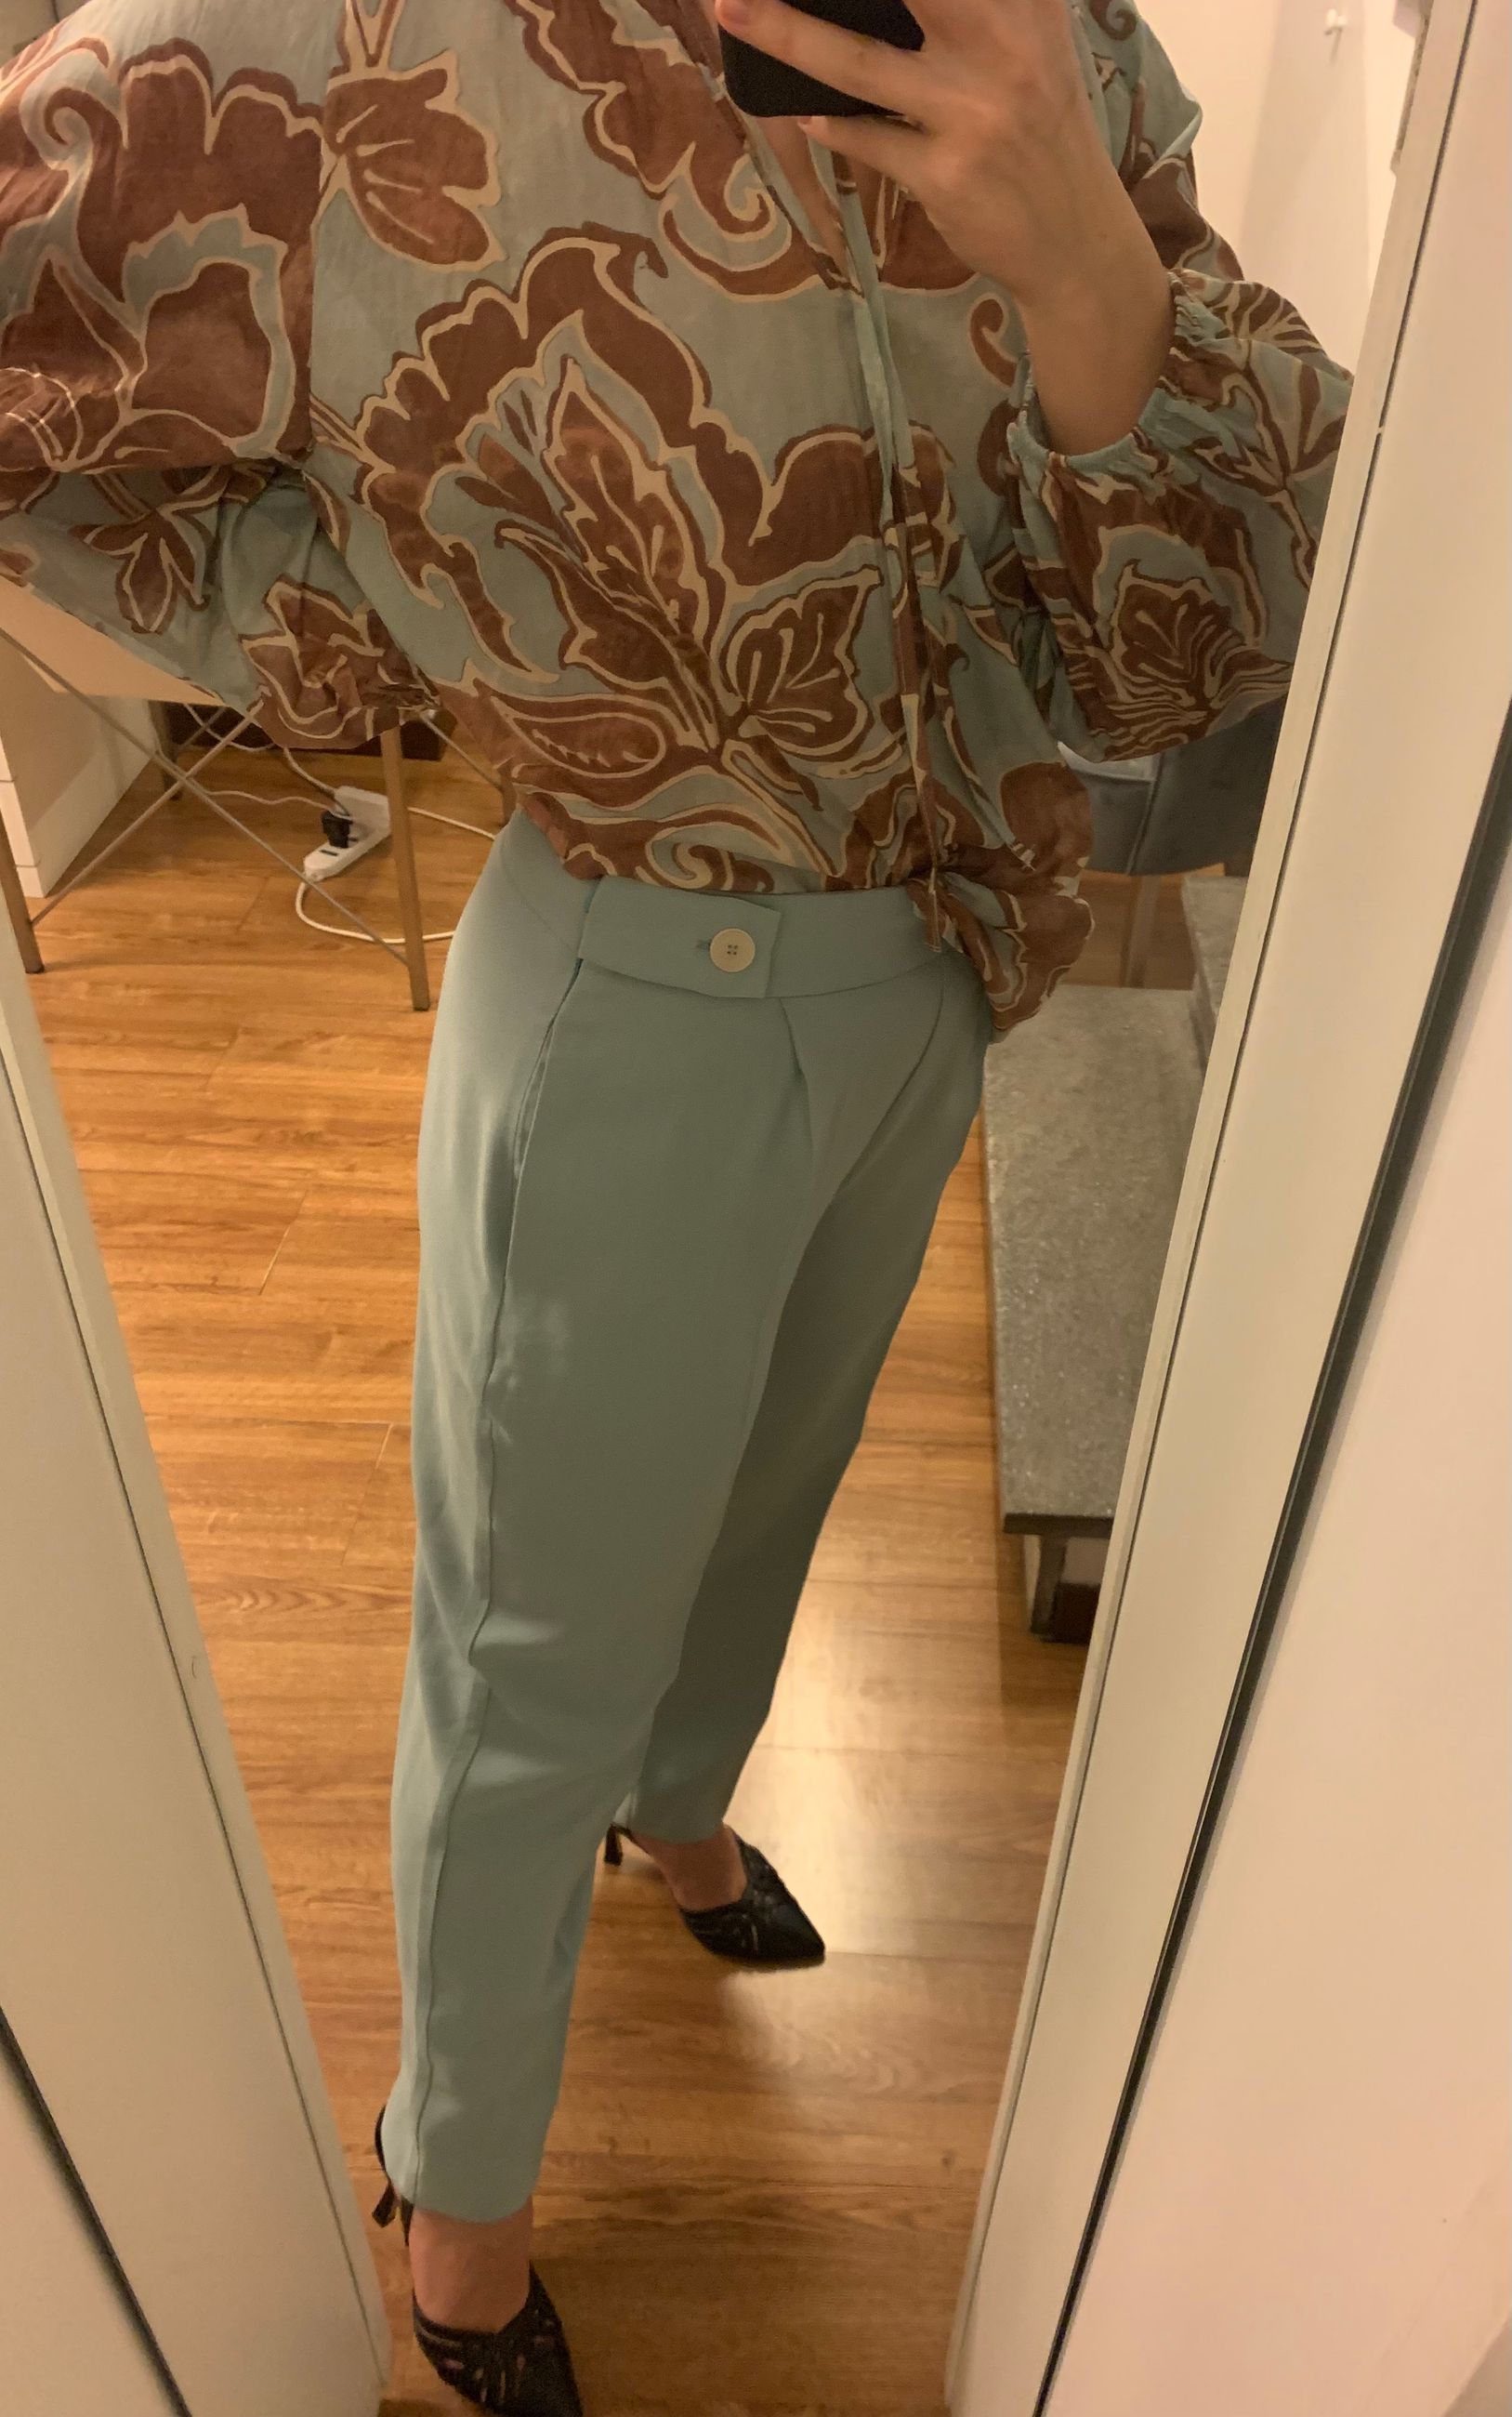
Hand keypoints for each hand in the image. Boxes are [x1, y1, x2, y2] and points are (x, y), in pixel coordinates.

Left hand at [713, 0, 1174, 450]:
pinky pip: (866, 139)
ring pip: (857, 62)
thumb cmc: (1039, 131)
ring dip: (785, 33)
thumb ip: (975, 7)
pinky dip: (827, 124)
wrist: (1074, 240)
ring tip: (732, 7)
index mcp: (1024, 3)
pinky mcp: (946, 174)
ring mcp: (972, 113)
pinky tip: (798, 111)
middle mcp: (1003, 45)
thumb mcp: (1029, 44)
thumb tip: (887, 2)